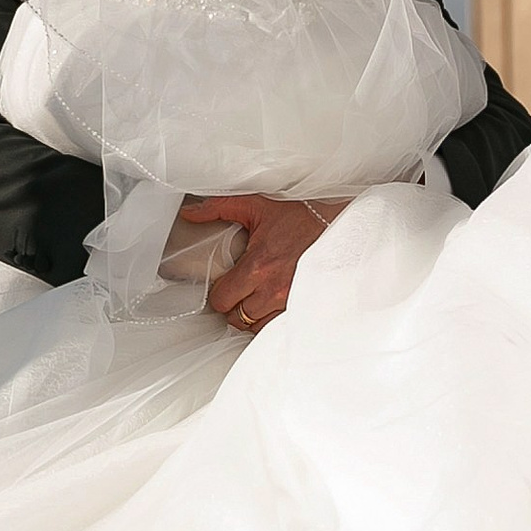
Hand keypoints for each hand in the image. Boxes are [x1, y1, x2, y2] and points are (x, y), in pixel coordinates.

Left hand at [173, 192, 339, 332]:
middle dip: (233, 306)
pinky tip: (271, 303)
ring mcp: (292, 300)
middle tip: (237, 290)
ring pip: (257, 325)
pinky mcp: (306, 304)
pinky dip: (271, 318)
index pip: (223, 300)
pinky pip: (278, 326)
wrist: (339, 220)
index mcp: (259, 266)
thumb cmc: (300, 213)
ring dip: (251, 315)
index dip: (219, 294)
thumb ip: (219, 208)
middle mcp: (275, 288)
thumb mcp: (256, 204)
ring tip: (254, 297)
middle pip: (237, 318)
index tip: (224, 284)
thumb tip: (190, 214)